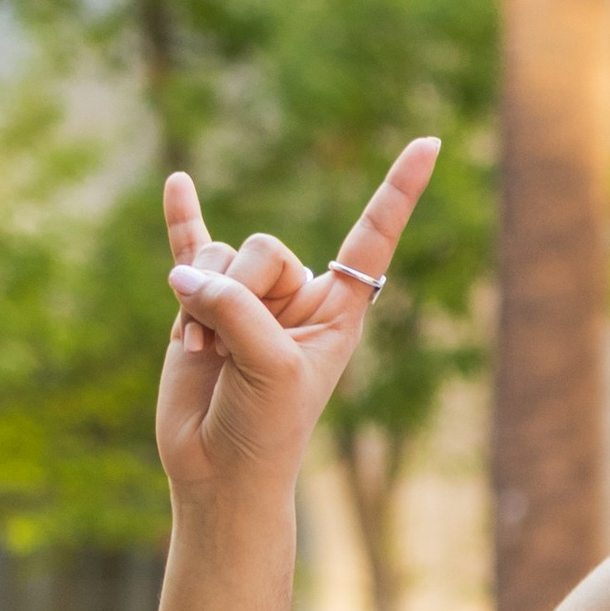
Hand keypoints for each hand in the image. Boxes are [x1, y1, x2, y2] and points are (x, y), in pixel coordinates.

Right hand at [156, 140, 437, 508]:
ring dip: (198, 301)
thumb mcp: (271, 367)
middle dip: (237, 289)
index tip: (431, 142)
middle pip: (262, 246)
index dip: (399, 191)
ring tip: (202, 351)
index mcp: (339, 308)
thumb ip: (237, 310)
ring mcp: (246, 297)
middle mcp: (296, 295)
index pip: (372, 237)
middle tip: (226, 347)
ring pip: (216, 257)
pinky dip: (183, 219)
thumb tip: (186, 275)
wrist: (219, 468)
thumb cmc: (266, 426)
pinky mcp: (199, 304)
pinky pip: (190, 247)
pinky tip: (178, 182)